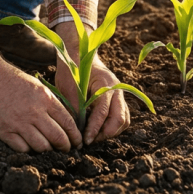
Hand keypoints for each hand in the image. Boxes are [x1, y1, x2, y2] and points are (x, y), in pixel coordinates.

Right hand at [0, 37, 81, 152]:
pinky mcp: (5, 131)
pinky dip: (29, 150)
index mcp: (45, 99)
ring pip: (42, 147)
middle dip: (65, 147)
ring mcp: (19, 123)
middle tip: (66, 150)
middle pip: (58, 137)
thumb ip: (51, 103)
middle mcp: (34, 112)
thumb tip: (67, 122)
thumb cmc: (13, 81)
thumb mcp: (37, 87)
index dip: (75, 136)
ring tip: (49, 150)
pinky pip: (23, 149)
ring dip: (48, 150)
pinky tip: (31, 146)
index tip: (77, 142)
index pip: (68, 123)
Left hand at [53, 22, 130, 144]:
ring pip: (124, 120)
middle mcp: (117, 90)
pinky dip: (112, 126)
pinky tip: (98, 130)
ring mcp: (119, 94)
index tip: (85, 140)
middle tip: (89, 140)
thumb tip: (77, 130)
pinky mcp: (117, 99)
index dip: (94, 129)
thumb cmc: (72, 68)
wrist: (80, 53)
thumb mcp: (68, 86)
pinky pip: (121, 117)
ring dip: (110, 132)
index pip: (103, 112)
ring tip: (93, 137)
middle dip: (105, 134)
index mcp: (106, 84)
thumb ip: (75, 106)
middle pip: (120, 119)